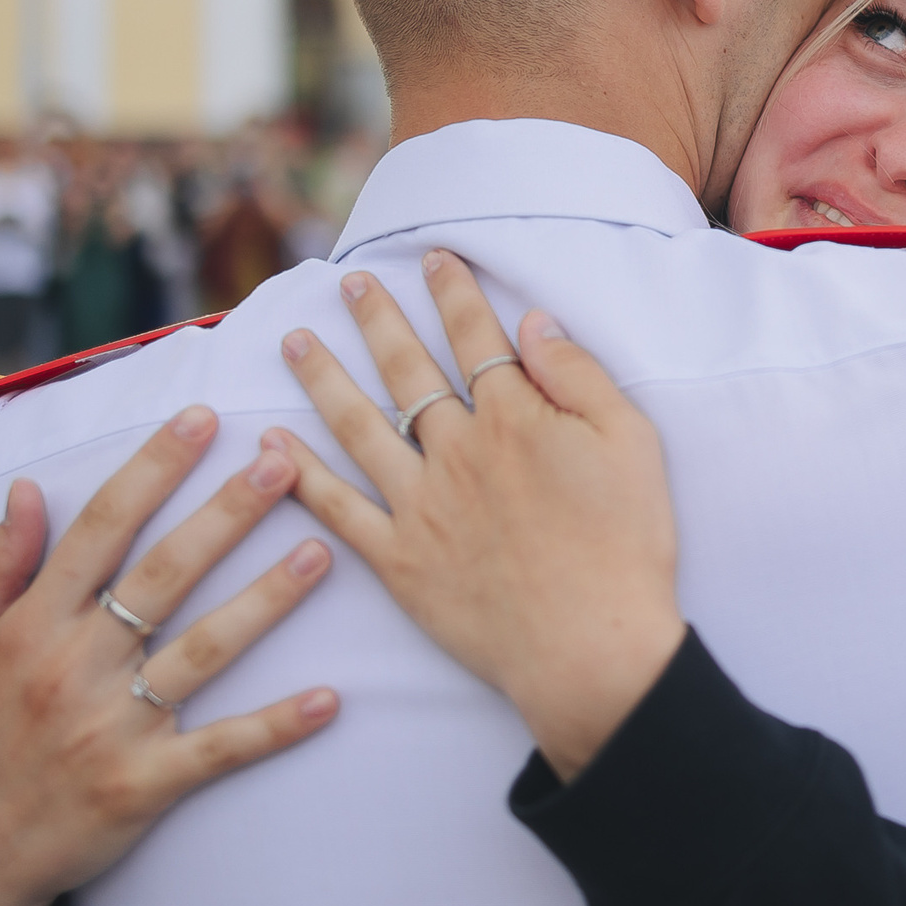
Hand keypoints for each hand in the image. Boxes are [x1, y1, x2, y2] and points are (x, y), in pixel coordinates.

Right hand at [0, 407, 337, 905]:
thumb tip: (31, 488)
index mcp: (29, 627)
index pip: (99, 530)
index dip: (152, 469)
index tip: (201, 418)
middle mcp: (72, 669)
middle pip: (163, 576)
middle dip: (225, 514)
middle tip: (284, 461)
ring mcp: (111, 728)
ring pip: (202, 651)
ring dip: (267, 601)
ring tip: (323, 551)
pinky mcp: (141, 786)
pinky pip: (219, 750)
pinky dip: (275, 727)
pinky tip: (329, 699)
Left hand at [274, 254, 682, 780]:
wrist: (593, 648)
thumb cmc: (625, 546)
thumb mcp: (631, 443)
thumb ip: (578, 376)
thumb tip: (532, 321)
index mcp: (515, 419)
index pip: (477, 338)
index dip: (454, 293)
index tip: (434, 257)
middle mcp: (456, 452)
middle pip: (408, 370)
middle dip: (377, 319)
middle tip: (349, 283)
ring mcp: (420, 506)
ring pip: (359, 427)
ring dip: (323, 379)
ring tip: (293, 342)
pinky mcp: (400, 561)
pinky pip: (338, 510)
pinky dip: (302, 473)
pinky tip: (274, 443)